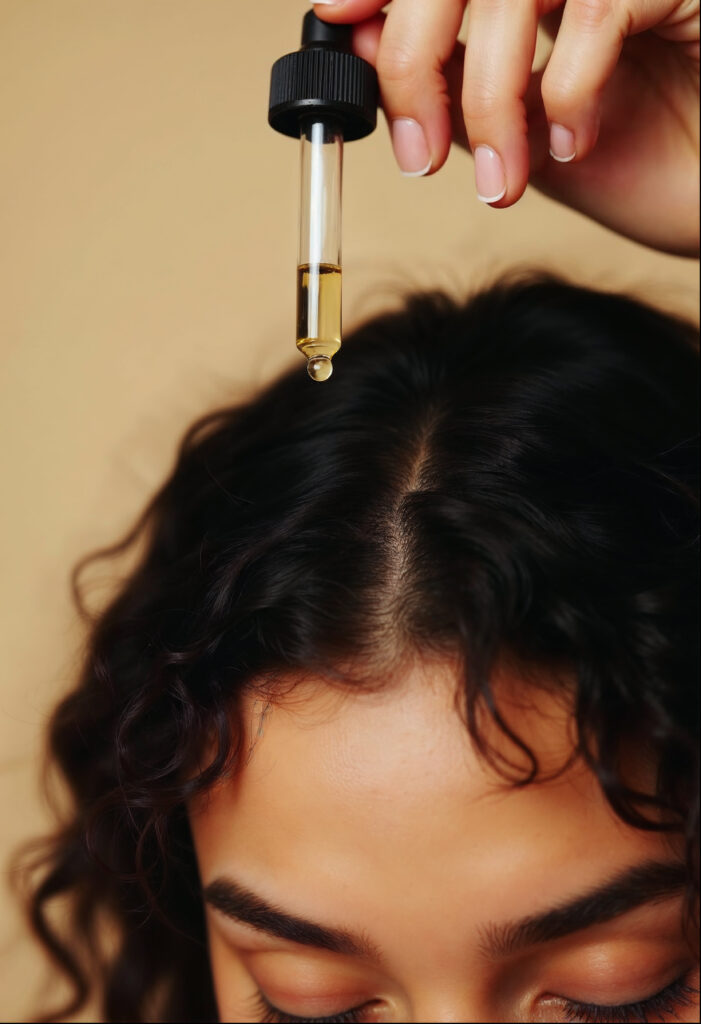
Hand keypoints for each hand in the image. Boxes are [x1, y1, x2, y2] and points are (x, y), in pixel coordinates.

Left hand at [313, 0, 699, 255]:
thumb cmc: (650, 165)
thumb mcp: (524, 133)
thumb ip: (457, 87)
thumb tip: (365, 46)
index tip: (339, 19)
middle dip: (417, 59)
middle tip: (418, 152)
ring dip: (486, 95)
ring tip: (497, 178)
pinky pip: (596, 9)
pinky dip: (565, 86)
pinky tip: (572, 142)